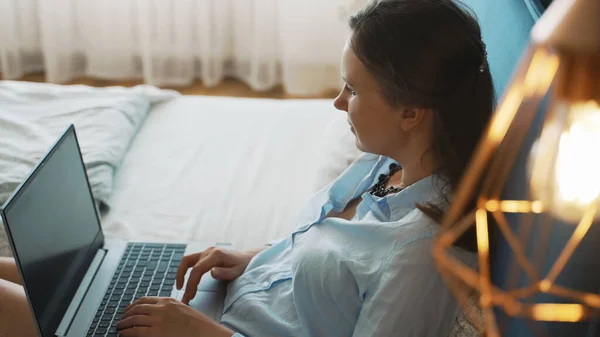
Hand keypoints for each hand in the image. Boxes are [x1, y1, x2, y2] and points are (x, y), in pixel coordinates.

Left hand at [117, 296, 233, 336]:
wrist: (205, 333)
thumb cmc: (198, 326)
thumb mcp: (183, 311)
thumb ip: (170, 310)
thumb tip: (156, 314)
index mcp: (168, 301)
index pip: (145, 300)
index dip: (133, 305)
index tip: (129, 309)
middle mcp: (161, 308)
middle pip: (137, 308)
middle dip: (126, 314)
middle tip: (121, 319)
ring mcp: (158, 321)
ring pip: (133, 319)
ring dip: (124, 323)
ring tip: (119, 327)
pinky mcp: (155, 333)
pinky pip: (135, 332)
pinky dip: (126, 332)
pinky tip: (123, 334)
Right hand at [176, 246, 264, 303]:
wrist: (247, 258)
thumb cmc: (243, 266)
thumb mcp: (237, 271)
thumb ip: (225, 273)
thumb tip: (212, 272)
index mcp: (216, 255)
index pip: (197, 269)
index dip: (191, 283)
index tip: (189, 295)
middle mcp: (208, 251)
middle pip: (187, 261)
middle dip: (181, 277)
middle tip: (181, 293)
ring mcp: (206, 251)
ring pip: (187, 260)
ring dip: (181, 272)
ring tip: (180, 286)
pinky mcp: (205, 254)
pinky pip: (191, 261)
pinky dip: (186, 270)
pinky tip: (186, 280)